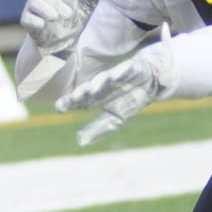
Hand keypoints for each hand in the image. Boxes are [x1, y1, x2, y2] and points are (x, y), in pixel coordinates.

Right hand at [16, 0, 99, 98]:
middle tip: (68, 15)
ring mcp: (32, 6)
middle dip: (58, 3)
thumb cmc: (72, 21)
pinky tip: (42, 25)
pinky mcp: (26, 20)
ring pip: (34, 2)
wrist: (61, 43)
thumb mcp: (85, 10)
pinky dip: (34, 21)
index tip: (71, 0)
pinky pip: (27, 18)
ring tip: (55, 18)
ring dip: (45, 10)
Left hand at [54, 27, 174, 145]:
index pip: (79, 101)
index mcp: (95, 97)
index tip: (60, 107)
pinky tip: (116, 75)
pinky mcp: (130, 69)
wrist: (151, 81)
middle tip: (74, 96)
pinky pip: (126, 70)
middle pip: (89, 88)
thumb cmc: (128, 100)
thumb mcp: (114, 120)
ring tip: (92, 88)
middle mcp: (102, 85)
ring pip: (105, 78)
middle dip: (82, 92)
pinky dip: (121, 72)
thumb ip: (97, 129)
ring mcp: (116, 76)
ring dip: (98, 82)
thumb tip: (79, 142)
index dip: (69, 103)